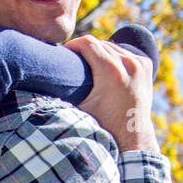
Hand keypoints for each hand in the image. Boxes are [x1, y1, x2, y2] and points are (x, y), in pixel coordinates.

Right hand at [62, 34, 159, 153]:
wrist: (131, 140)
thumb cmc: (101, 128)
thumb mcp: (78, 109)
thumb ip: (62, 92)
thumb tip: (37, 81)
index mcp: (111, 72)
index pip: (87, 43)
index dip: (72, 46)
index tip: (63, 55)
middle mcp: (129, 64)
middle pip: (100, 43)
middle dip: (84, 50)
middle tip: (72, 63)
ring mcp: (140, 64)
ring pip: (112, 46)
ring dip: (98, 53)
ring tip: (86, 65)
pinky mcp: (146, 66)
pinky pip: (124, 52)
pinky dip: (113, 57)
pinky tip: (104, 68)